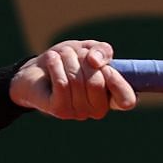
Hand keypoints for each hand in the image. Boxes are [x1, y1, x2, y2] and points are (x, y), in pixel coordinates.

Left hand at [11, 39, 137, 119]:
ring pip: (77, 80)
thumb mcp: (89, 50)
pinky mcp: (60, 111)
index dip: (119, 82)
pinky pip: (62, 83)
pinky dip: (56, 65)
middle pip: (98, 82)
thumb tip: (96, 62)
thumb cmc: (67, 62)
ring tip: (60, 54)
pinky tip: (51, 59)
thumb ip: (102, 51)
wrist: (35, 71)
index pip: (127, 100)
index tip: (107, 68)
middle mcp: (97, 110)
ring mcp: (78, 113)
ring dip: (67, 59)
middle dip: (84, 59)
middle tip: (74, 53)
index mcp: (110, 97)